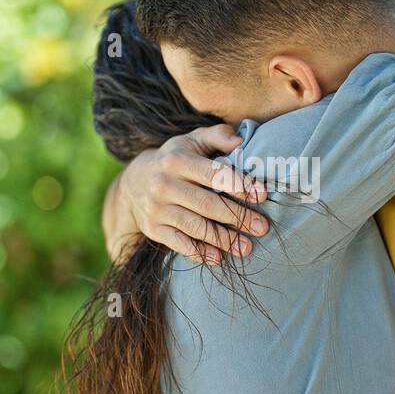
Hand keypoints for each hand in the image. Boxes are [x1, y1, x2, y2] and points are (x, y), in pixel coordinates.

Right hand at [112, 124, 269, 263]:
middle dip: (237, 217)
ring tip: (246, 247)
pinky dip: (199, 253)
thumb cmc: (174, 160)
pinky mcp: (153, 229)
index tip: (262, 196)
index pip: (213, 174)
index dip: (239, 185)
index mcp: (176, 160)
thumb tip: (240, 141)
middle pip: (207, 204)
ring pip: (196, 226)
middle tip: (261, 227)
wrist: (133, 183)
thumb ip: (217, 135)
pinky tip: (219, 258)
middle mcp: (164, 184)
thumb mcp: (191, 141)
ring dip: (223, 239)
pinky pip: (179, 243)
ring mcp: (157, 208)